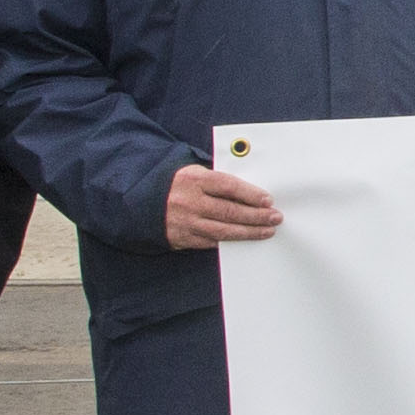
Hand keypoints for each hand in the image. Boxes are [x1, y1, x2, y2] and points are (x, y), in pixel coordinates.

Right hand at [164, 165, 280, 248]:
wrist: (139, 201)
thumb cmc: (176, 184)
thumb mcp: (193, 172)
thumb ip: (218, 180)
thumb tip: (249, 191)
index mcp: (194, 180)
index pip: (229, 187)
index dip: (251, 194)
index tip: (268, 200)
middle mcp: (189, 202)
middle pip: (230, 211)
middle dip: (256, 216)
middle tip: (275, 218)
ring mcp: (186, 222)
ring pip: (223, 230)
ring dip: (249, 232)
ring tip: (267, 231)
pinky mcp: (182, 238)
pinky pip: (211, 242)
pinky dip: (230, 241)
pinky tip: (245, 239)